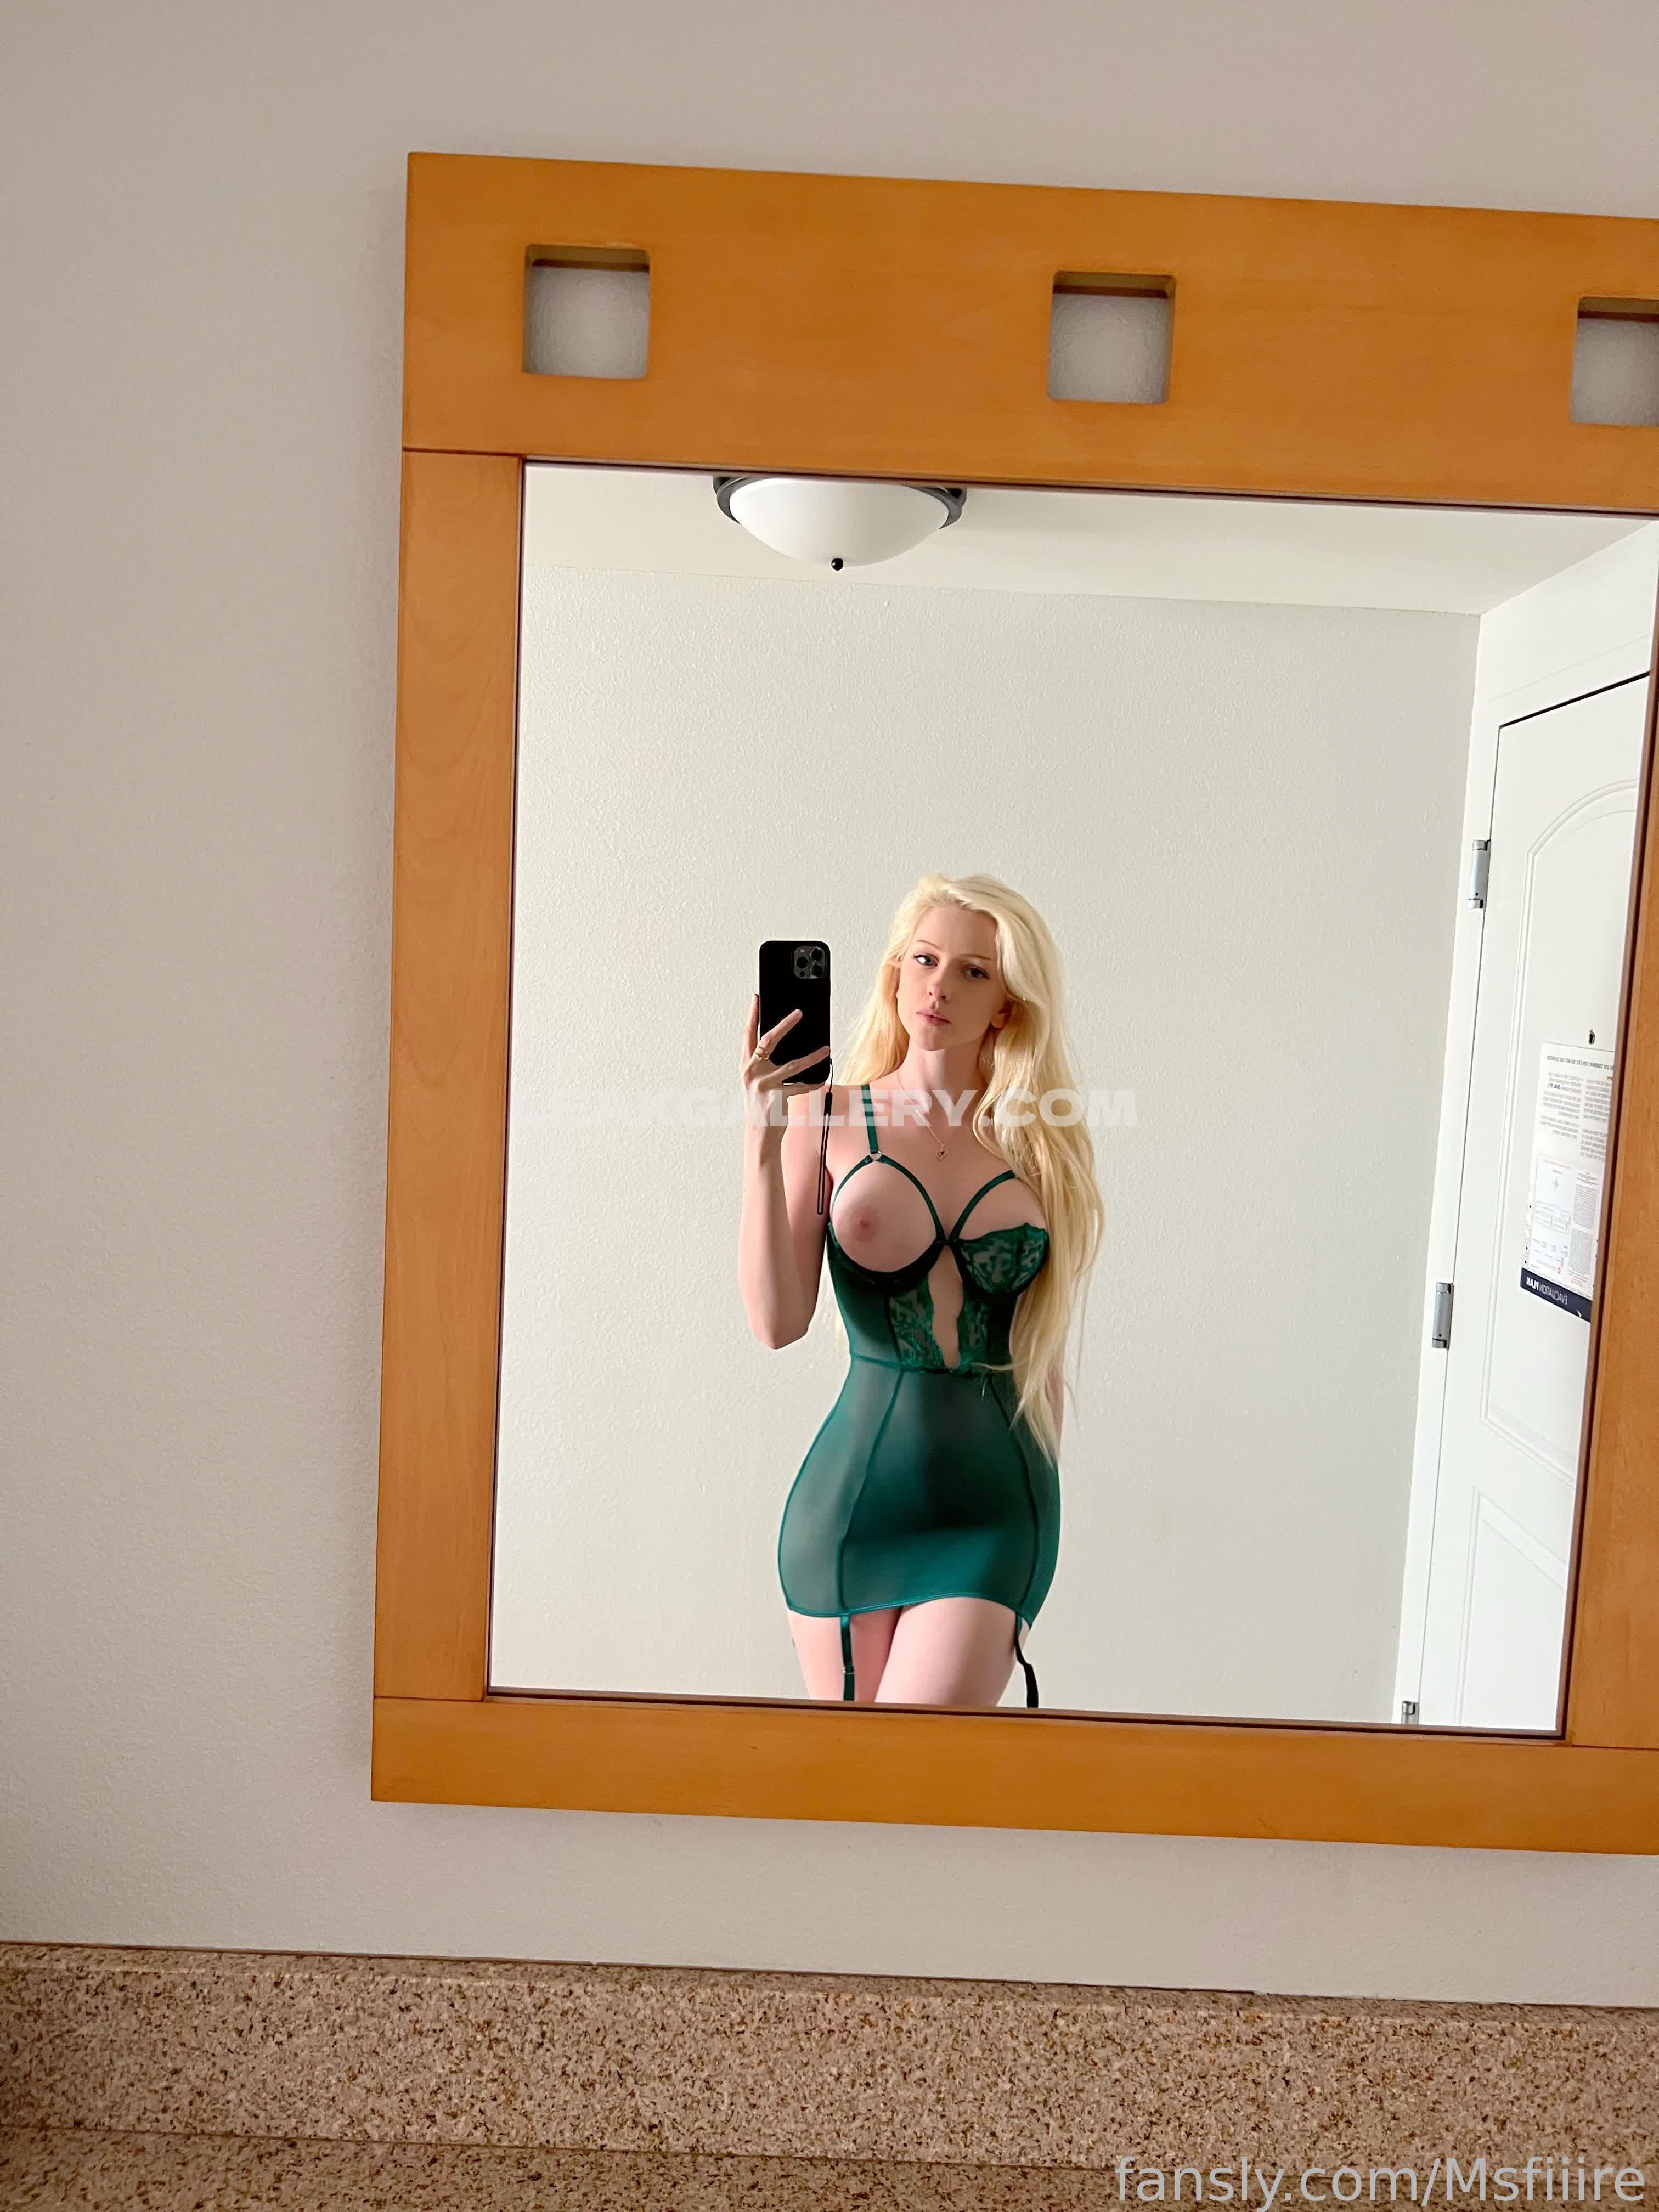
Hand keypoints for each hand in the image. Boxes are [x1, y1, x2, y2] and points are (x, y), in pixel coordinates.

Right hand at [742, 992, 829, 1138]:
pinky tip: (824, 1077)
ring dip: (813, 1056)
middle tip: (799, 1012)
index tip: (757, 998)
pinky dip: (815, 1082)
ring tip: (826, 1049)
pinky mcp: (778, 1098)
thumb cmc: (761, 1106)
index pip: (748, 1034)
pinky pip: (802, 1086)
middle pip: (768, 1041)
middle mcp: (752, 1073)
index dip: (752, 1015)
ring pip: (793, 1065)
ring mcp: (764, 1086)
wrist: (759, 1135)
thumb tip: (783, 1042)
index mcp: (746, 1066)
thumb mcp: (756, 1082)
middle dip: (785, 1024)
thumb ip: (764, 1063)